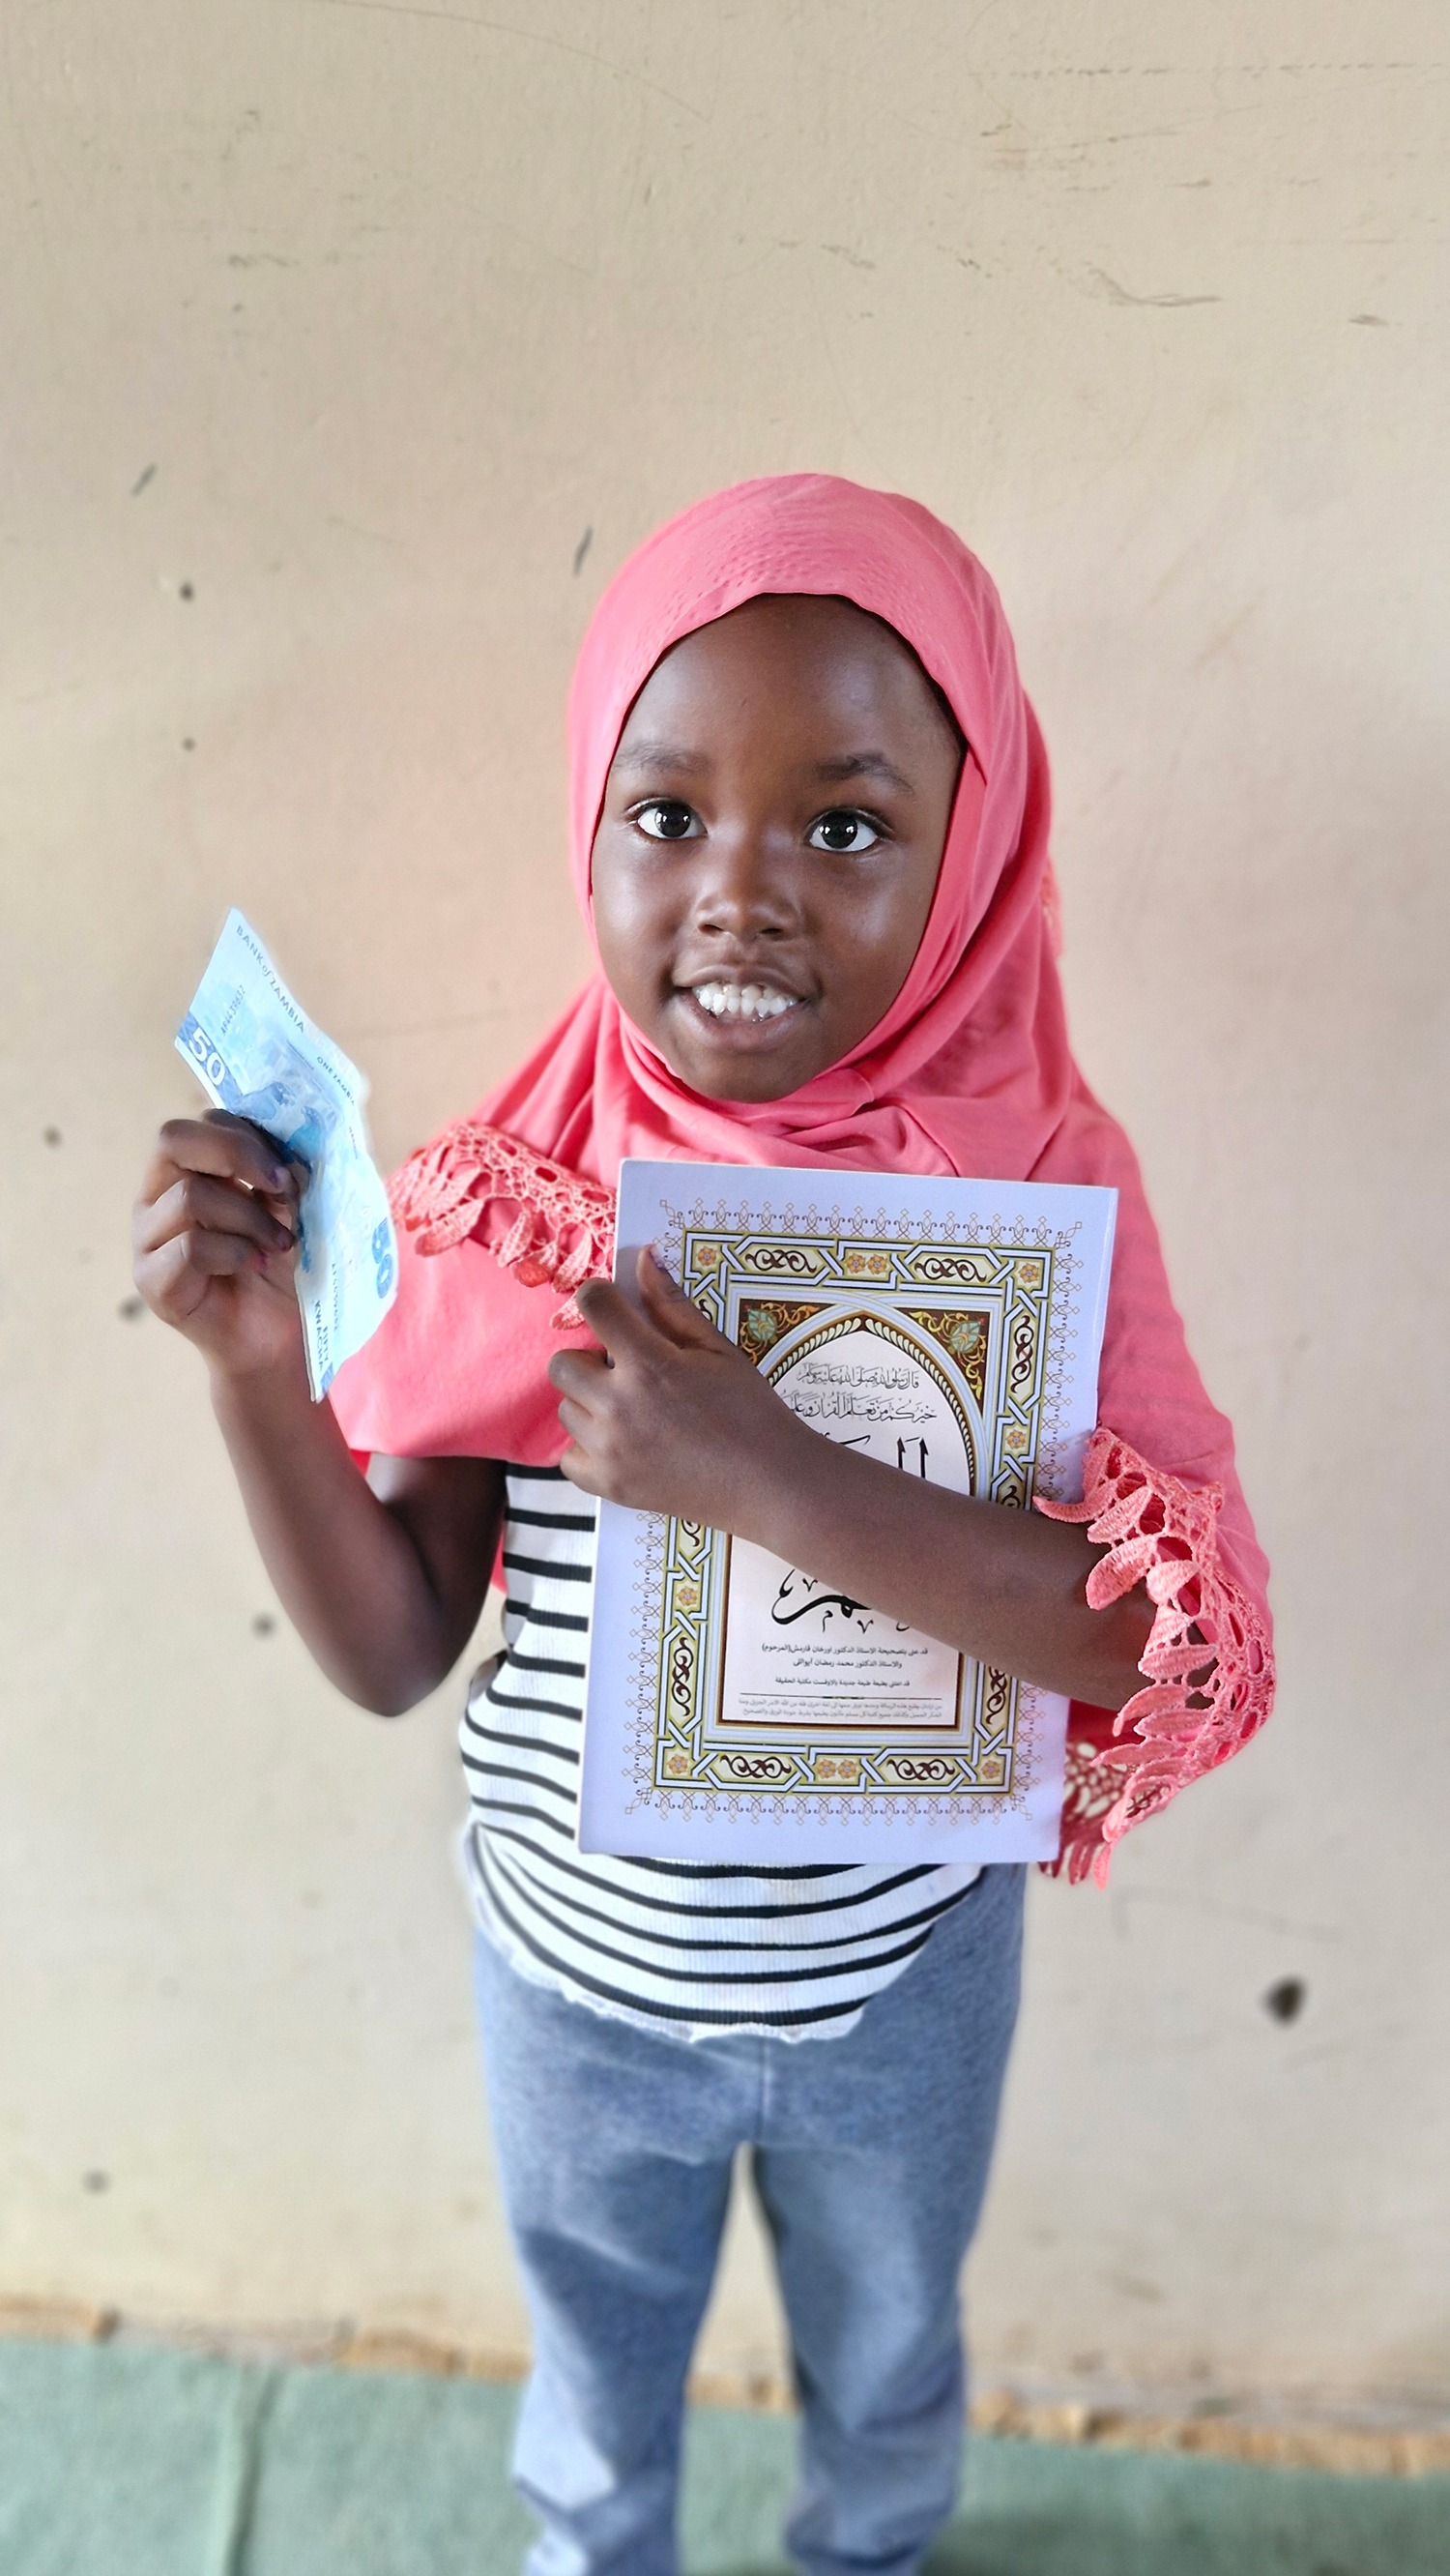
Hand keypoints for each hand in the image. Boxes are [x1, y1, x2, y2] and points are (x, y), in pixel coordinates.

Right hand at [132, 1111, 302, 1382]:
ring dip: (248, 1218)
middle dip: (236, 1156)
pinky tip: (256, 1266)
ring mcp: (146, 1239)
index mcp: (183, 1172)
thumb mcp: (283, 1210)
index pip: (199, 1124)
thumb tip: (290, 1157)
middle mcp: (155, 1198)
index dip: (245, 1135)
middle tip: (280, 1187)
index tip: (286, 1168)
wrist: (271, 1336)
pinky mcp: (152, 1280)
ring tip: (278, 1245)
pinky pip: (191, 1246)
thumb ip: (279, 1178)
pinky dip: (235, 1253)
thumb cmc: (275, 1266)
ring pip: (190, 1197)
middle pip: (172, 1140)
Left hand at [548, 1248, 808, 1529]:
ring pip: (566, 1409)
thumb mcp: (718, 1350)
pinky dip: (589, 1449)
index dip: (600, 1298)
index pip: (594, 1306)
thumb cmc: (750, 1411)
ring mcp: (610, 1450)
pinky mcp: (609, 1486)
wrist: (768, 1484)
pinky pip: (568, 1458)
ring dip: (591, 1403)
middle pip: (562, 1364)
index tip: (614, 1309)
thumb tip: (643, 1258)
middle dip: (590, 1360)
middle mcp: (619, 1406)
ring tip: (633, 1413)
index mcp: (649, 1364)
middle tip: (629, 1373)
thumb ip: (673, 1306)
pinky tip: (623, 1445)